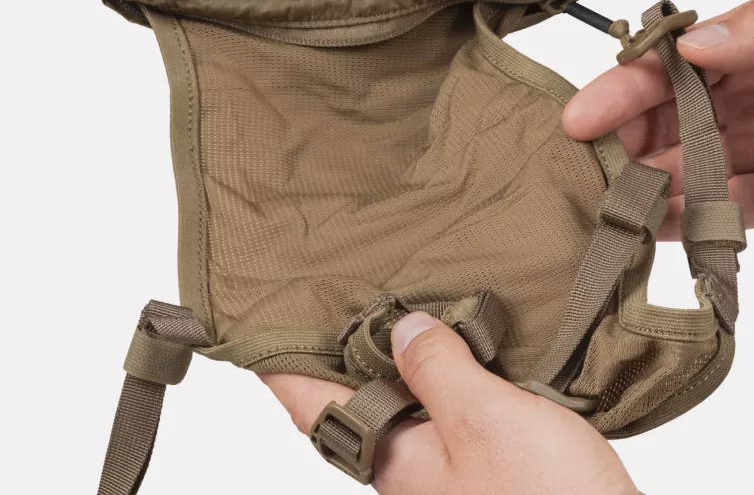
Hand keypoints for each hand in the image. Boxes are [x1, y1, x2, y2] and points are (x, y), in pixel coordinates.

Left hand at [261, 313, 636, 494]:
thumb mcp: (486, 419)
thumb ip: (438, 370)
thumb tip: (401, 326)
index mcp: (397, 459)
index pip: (320, 407)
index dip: (283, 369)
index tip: (255, 332)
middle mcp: (413, 466)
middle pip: (358, 402)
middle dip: (338, 354)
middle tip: (329, 298)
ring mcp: (449, 467)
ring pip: (404, 402)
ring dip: (394, 357)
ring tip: (390, 305)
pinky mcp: (485, 462)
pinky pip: (445, 408)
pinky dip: (440, 370)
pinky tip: (458, 345)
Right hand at [563, 0, 753, 237]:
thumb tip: (692, 45)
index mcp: (748, 45)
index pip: (666, 69)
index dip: (619, 92)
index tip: (577, 117)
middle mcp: (747, 97)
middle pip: (667, 125)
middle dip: (621, 146)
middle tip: (580, 172)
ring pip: (695, 173)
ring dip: (652, 190)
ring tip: (610, 208)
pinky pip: (742, 212)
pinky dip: (703, 222)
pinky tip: (664, 229)